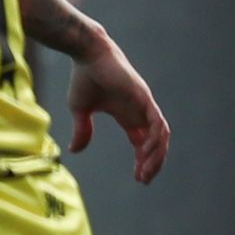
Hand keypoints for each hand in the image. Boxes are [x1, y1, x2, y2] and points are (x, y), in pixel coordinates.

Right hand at [64, 37, 169, 184]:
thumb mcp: (80, 110)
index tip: (139, 178)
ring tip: (146, 171)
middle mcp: (139, 112)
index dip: (142, 160)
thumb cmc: (84, 78)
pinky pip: (156, 122)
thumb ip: (82, 130)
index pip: (141, 142)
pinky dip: (155, 138)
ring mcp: (144, 105)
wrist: (87, 55)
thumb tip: (75, 151)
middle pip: (154, 142)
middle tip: (144, 179)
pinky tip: (146, 151)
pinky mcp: (144, 97)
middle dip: (152, 162)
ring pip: (160, 135)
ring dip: (156, 154)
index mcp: (127, 115)